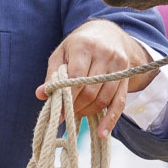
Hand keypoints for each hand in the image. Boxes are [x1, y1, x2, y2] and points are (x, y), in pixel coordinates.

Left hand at [36, 19, 157, 134]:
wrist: (107, 34)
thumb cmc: (78, 45)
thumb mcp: (61, 53)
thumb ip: (52, 75)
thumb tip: (41, 94)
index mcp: (84, 46)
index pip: (76, 77)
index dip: (66, 97)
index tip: (57, 112)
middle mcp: (105, 55)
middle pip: (90, 90)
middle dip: (76, 107)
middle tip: (67, 113)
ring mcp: (118, 66)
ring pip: (104, 98)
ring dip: (88, 112)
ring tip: (77, 114)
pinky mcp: (126, 77)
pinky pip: (120, 102)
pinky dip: (111, 120)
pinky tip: (102, 133)